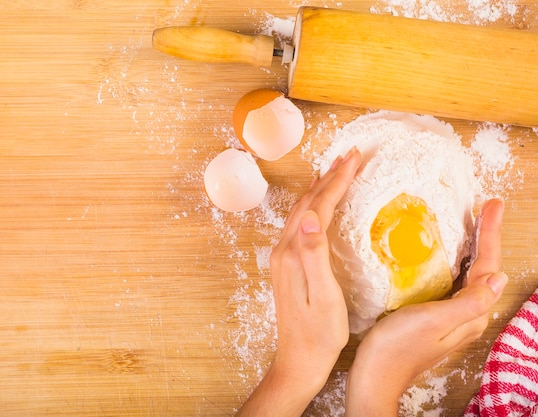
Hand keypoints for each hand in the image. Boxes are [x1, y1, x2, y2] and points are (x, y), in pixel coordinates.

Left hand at [236, 148, 361, 416]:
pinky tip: (320, 207)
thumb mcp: (324, 296)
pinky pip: (300, 224)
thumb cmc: (319, 334)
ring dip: (319, 188)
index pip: (318, 206)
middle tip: (350, 156)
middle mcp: (284, 250)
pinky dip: (313, 206)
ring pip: (301, 211)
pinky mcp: (287, 265)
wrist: (298, 360)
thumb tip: (311, 215)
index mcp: (295, 254)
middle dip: (329, 177)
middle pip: (307, 203)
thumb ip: (314, 254)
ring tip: (337, 171)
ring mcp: (283, 257)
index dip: (337, 181)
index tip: (354, 158)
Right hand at [346, 199, 507, 416]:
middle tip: (487, 209)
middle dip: (487, 238)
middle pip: (484, 270)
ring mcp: (450, 318)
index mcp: (470, 314)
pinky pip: (453, 283)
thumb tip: (498, 278)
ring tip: (474, 225)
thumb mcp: (436, 321)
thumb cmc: (399, 347)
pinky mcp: (433, 317)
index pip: (488, 267)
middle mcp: (465, 316)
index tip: (492, 205)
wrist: (375, 374)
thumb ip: (469, 301)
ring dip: (474, 248)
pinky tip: (444, 256)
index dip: (490, 234)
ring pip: (469, 276)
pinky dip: (455, 262)